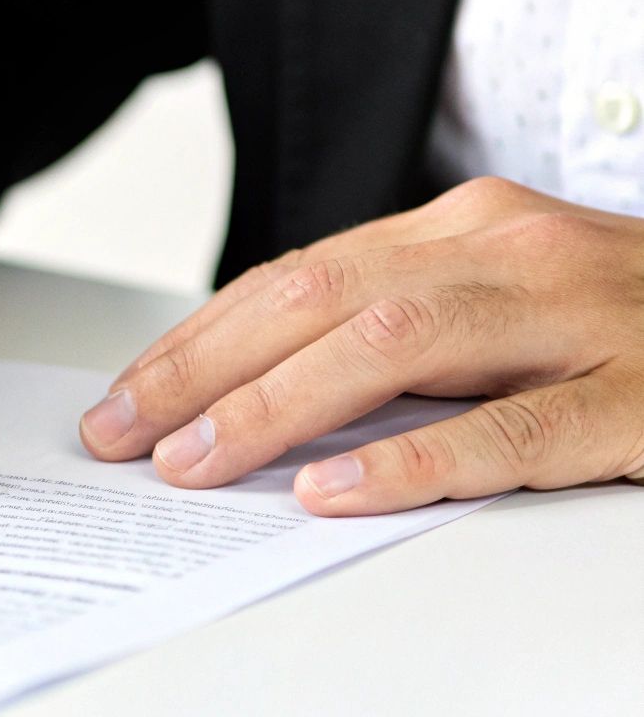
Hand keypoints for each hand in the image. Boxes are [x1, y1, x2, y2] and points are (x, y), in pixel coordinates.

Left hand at [79, 177, 643, 514]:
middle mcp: (508, 250)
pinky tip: (336, 490)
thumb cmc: (621, 320)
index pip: (295, 276)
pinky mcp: (639, 395)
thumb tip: (251, 389)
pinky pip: (515, 429)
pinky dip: (415, 461)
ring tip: (197, 461)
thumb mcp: (499, 299)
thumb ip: (394, 325)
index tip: (126, 395)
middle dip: (204, 369)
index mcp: (463, 226)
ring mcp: (578, 316)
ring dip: (277, 407)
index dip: (199, 338)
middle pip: (319, 298)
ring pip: (395, 346)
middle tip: (125, 432)